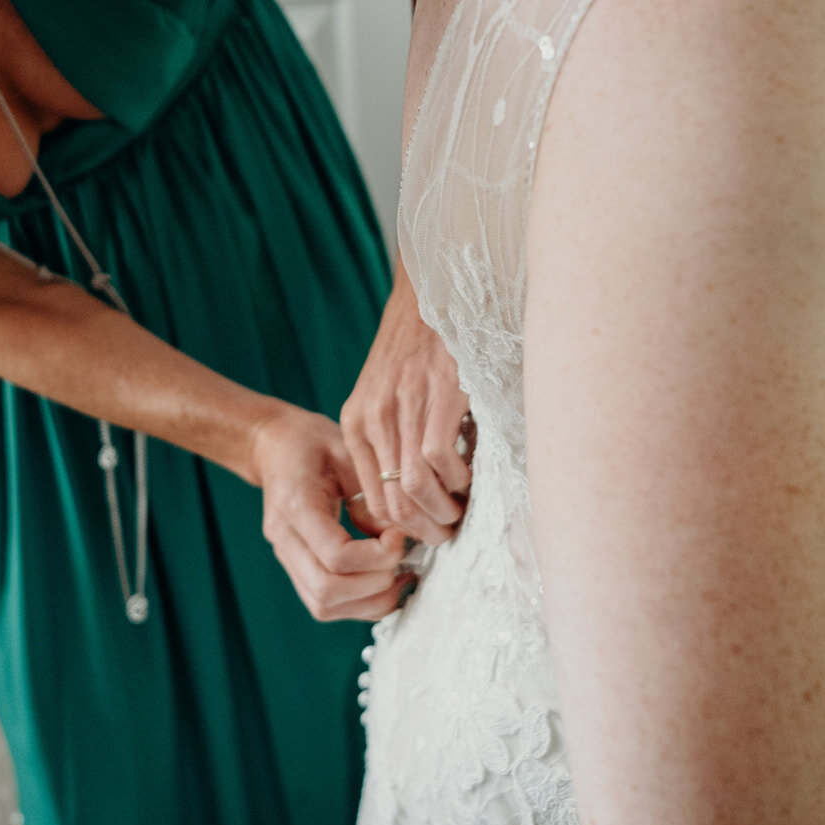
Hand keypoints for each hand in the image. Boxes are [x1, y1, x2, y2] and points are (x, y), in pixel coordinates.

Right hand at [251, 404, 410, 620]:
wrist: (274, 446)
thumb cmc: (312, 444)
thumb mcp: (347, 452)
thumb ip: (370, 495)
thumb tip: (399, 536)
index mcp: (295, 506)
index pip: (335, 556)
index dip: (376, 556)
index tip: (399, 536)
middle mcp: (284, 539)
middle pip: (327, 591)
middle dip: (375, 584)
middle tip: (403, 559)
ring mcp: (286, 558)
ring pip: (324, 606)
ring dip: (369, 601)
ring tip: (400, 577)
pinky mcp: (295, 568)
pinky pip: (325, 604)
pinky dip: (359, 603)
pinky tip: (384, 582)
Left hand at [341, 267, 472, 546]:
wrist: (430, 292)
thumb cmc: (415, 351)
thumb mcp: (384, 396)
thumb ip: (389, 438)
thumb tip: (416, 496)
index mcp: (356, 422)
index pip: (371, 501)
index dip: (403, 528)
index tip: (428, 530)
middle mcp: (373, 418)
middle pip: (392, 505)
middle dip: (424, 530)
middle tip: (449, 531)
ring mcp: (402, 406)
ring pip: (413, 489)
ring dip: (444, 511)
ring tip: (461, 509)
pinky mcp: (436, 395)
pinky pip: (437, 460)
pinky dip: (457, 479)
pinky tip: (469, 474)